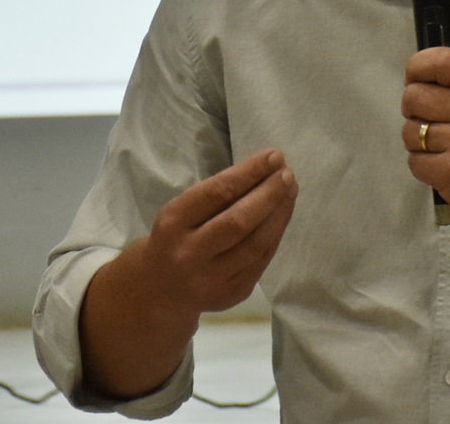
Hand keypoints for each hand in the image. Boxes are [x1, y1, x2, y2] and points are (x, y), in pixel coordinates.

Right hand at [79, 149, 296, 400]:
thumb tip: (267, 168)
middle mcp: (189, 255)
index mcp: (172, 224)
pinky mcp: (230, 294)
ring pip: (255, 245)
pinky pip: (261, 261)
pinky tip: (283, 215)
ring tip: (291, 190)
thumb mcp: (181, 212)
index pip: (217, 193)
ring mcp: (210, 280)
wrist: (159, 290)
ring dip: (279, 214)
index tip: (274, 156)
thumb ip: (217, 194)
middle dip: (269, 194)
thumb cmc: (176, 237)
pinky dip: (276, 234)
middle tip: (288, 173)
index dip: (249, 172)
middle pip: (238, 222)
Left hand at [400, 48, 449, 239]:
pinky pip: (414, 161)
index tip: (417, 82)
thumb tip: (419, 82)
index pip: (440, 60)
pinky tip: (445, 170)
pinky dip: (424, 167)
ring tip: (444, 151)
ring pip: (409, 131)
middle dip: (414, 112)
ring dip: (419, 143)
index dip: (417, 69)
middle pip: (413, 96)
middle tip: (433, 125)